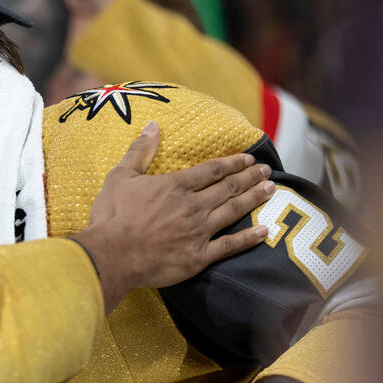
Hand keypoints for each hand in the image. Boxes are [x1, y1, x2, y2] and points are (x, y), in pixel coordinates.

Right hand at [70, 121, 272, 310]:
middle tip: (266, 170)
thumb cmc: (112, 215)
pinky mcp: (199, 256)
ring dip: (253, 198)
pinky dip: (249, 238)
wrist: (111, 254)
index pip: (212, 170)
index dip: (232, 162)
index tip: (248, 158)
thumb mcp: (120, 176)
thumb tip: (153, 125)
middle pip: (228, 188)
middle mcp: (193, 206)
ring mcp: (199, 232)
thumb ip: (140, 151)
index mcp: (176, 185)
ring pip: (234, 211)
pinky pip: (230, 245)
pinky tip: (264, 231)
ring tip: (270, 189)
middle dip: (249, 177)